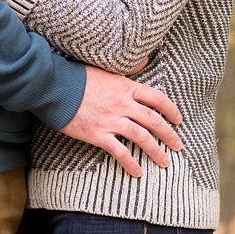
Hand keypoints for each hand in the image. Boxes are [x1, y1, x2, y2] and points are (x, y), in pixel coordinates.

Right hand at [60, 65, 182, 177]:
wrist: (56, 87)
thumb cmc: (79, 76)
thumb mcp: (106, 68)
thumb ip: (128, 69)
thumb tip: (146, 61)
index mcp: (126, 87)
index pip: (157, 98)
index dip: (171, 110)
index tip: (178, 120)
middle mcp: (123, 104)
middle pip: (153, 120)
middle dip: (169, 135)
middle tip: (178, 146)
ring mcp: (111, 120)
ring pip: (142, 137)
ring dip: (156, 151)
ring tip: (165, 162)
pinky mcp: (98, 134)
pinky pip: (120, 152)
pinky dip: (131, 163)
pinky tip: (138, 172)